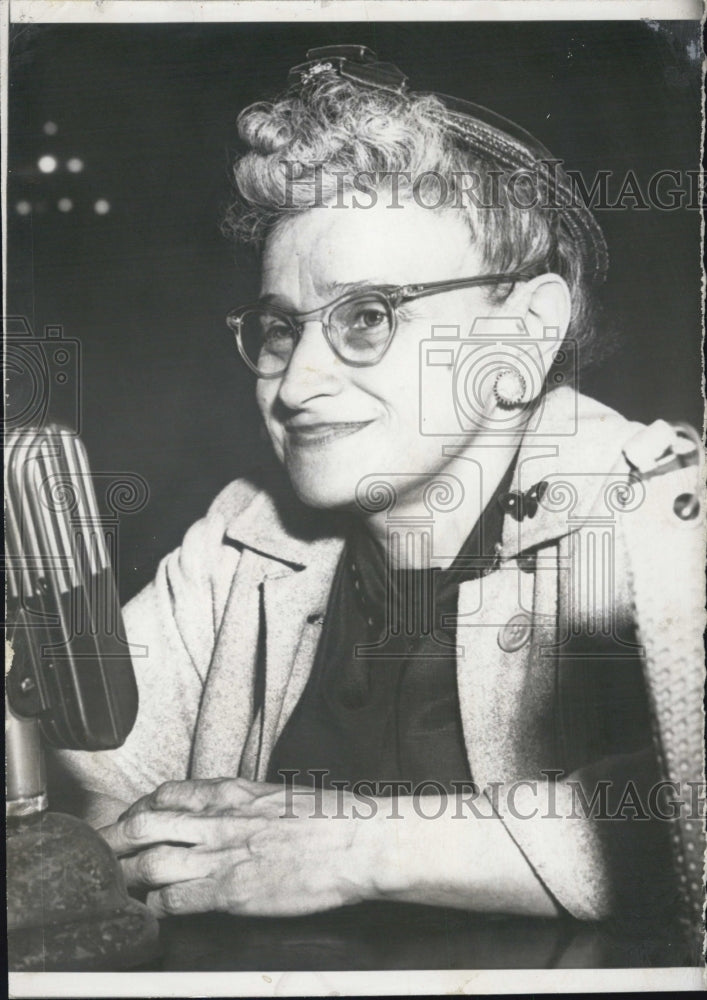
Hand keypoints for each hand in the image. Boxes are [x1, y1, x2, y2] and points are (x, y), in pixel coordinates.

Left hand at [98, 777, 380, 917]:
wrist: (356, 841)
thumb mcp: (276, 796)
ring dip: (128, 876)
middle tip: (107, 856)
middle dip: (117, 842)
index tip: (132, 823)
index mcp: (230, 793)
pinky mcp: (230, 891)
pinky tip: (153, 912)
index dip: (139, 810)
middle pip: (144, 825)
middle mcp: (217, 819)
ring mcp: (220, 856)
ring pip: (149, 862)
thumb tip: (224, 811)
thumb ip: (242, 803)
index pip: (165, 794)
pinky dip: (156, 907)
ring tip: (120, 887)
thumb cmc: (327, 819)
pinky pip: (174, 900)